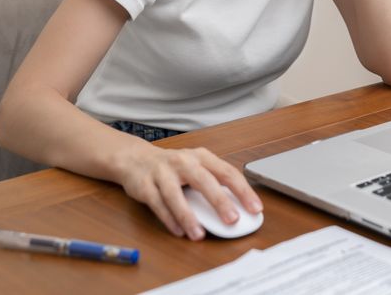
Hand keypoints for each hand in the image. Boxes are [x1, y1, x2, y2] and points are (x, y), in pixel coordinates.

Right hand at [118, 145, 261, 240]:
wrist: (136, 158)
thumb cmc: (174, 167)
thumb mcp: (197, 166)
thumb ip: (214, 182)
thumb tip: (237, 207)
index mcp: (201, 156)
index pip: (227, 172)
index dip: (243, 190)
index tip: (255, 208)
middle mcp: (183, 161)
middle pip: (204, 181)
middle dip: (219, 201)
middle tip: (232, 220)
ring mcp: (162, 172)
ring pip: (175, 195)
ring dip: (188, 216)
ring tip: (200, 234)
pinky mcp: (144, 185)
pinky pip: (158, 204)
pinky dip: (169, 219)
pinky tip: (180, 231)